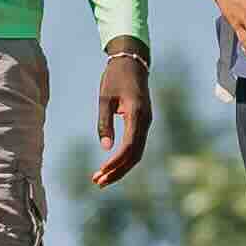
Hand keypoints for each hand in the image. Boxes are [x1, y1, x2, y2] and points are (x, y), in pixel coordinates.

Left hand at [91, 45, 152, 187]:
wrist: (132, 62)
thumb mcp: (105, 98)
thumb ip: (105, 122)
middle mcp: (146, 122)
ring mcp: (147, 123)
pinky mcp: (143, 123)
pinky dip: (125, 158)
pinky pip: (136, 146)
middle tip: (98, 182)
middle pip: (135, 155)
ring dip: (121, 167)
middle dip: (117, 171)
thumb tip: (105, 147)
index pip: (128, 147)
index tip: (101, 172)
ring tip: (102, 178)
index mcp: (137, 115)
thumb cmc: (115, 78)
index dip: (115, 162)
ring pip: (137, 153)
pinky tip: (112, 165)